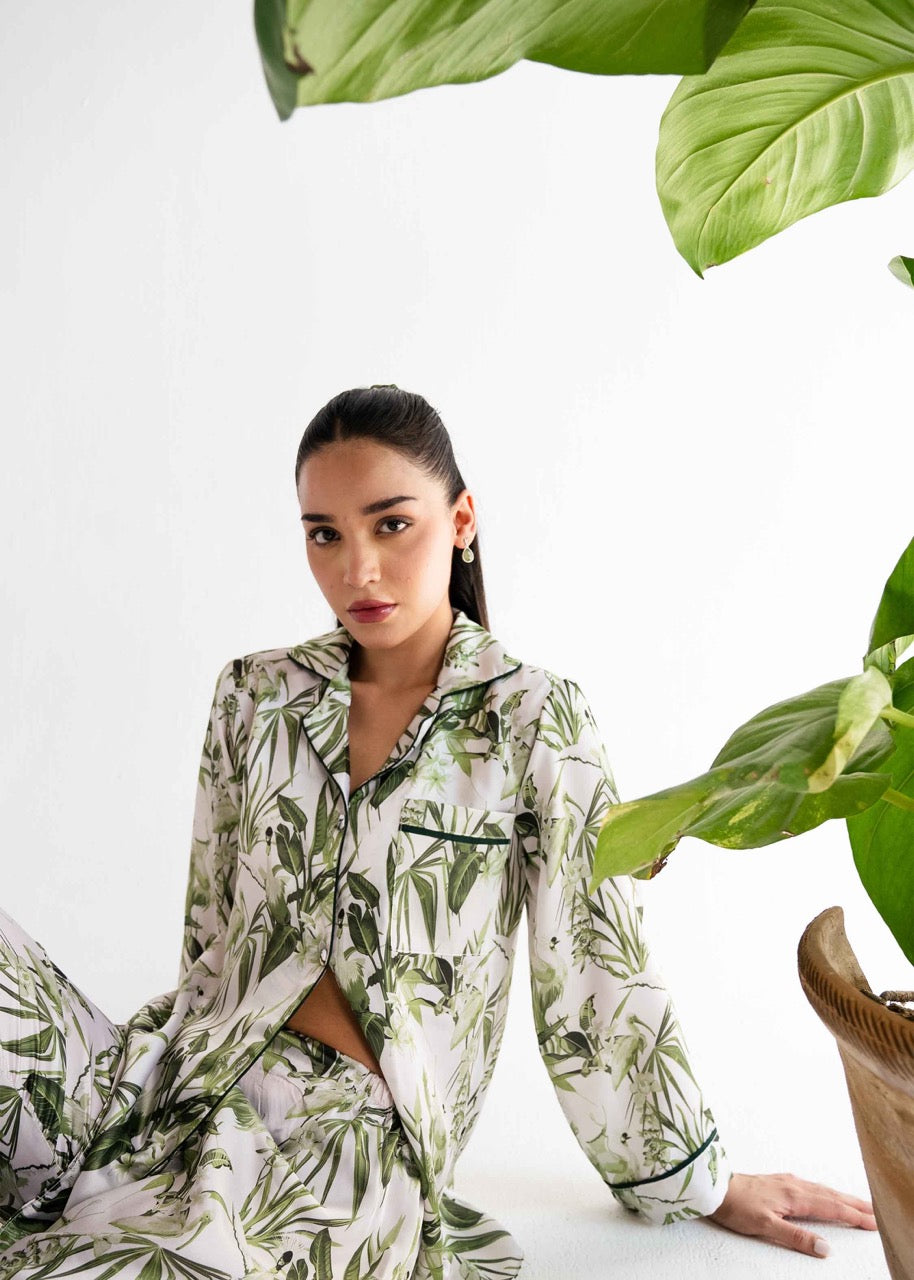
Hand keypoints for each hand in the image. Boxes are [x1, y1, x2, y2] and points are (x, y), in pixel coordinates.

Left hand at [707, 1171, 877, 1256]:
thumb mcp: (766, 1227)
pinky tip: (822, 1191)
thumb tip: (824, 1247)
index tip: (872, 1222)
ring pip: (821, 1189)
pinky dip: (824, 1190)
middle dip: (854, 1204)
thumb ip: (796, 1237)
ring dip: (841, 1196)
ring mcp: (786, 1181)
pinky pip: (810, 1185)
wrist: (715, 1187)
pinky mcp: (778, 1181)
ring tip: (856, 1203)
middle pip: (831, 1196)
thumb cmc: (737, 1206)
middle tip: (874, 1212)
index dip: (853, 1216)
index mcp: (795, 1197)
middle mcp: (793, 1185)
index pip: (831, 1208)